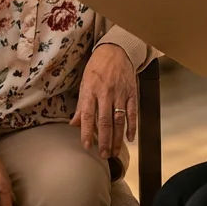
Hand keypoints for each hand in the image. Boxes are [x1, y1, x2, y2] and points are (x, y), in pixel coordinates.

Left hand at [70, 43, 136, 159]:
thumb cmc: (97, 67)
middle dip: (104, 140)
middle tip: (104, 155)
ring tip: (115, 152)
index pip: (88, 115)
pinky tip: (129, 138)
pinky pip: (132, 112)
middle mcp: (106, 93)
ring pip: (119, 120)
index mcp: (91, 91)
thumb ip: (81, 105)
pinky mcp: (131, 92)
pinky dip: (132, 126)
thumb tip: (74, 124)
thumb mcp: (84, 83)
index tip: (87, 146)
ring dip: (117, 138)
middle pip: (105, 121)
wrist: (115, 50)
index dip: (87, 132)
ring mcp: (120, 93)